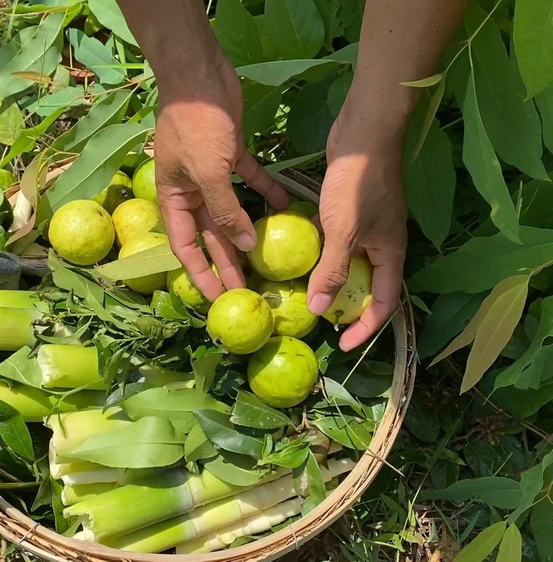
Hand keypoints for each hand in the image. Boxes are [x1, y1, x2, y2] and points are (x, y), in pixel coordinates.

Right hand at [154, 53, 288, 301]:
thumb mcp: (207, 173)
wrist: (199, 74)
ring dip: (246, 235)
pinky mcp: (231, 155)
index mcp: (175, 200)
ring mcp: (212, 174)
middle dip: (228, 263)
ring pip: (232, 213)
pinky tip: (283, 206)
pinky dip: (265, 193)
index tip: (217, 298)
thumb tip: (243, 245)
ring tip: (265, 260)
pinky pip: (251, 181)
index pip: (186, 248)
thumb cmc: (195, 126)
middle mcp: (192, 192)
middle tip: (248, 290)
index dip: (200, 275)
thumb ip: (224, 211)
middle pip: (211, 236)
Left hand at [306, 99, 407, 351]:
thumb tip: (319, 310)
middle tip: (318, 319)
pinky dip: (323, 255)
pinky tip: (300, 259)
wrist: (364, 133)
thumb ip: (334, 271)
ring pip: (350, 265)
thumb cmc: (359, 184)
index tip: (342, 345)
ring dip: (331, 281)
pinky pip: (338, 244)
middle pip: (367, 287)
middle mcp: (382, 245)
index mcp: (391, 254)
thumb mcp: (345, 232)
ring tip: (304, 295)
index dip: (365, 328)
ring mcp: (366, 228)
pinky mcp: (350, 212)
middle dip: (346, 307)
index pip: (383, 304)